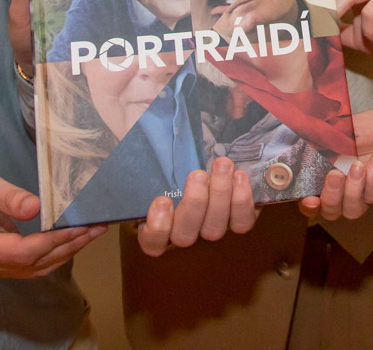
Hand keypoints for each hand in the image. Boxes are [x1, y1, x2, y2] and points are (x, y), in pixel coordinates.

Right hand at [0, 159, 104, 279]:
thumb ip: (6, 196)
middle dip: (68, 246)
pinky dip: (53, 253)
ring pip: (35, 268)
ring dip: (65, 252)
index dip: (53, 241)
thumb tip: (35, 208)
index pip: (22, 252)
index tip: (79, 226)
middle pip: (33, 264)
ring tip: (92, 232)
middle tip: (97, 227)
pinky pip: (29, 265)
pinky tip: (71, 239)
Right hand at [135, 156, 257, 256]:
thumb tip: (129, 129)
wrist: (209, 169)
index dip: (157, 227)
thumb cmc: (173, 167)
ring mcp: (210, 229)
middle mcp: (183, 233)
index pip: (152, 242)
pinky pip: (242, 223)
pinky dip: (243, 202)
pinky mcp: (236, 222)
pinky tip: (240, 177)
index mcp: (157, 225)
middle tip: (198, 175)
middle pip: (186, 235)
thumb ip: (148, 158)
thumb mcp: (158, 163)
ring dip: (220, 195)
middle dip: (194, 203)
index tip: (161, 200)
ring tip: (223, 165)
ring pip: (214, 229)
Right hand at [297, 109, 372, 218]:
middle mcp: (343, 184)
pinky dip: (372, 177)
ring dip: (351, 190)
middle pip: (328, 209)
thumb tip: (303, 138)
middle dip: (329, 196)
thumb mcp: (349, 125)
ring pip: (349, 210)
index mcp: (328, 168)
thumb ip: (326, 134)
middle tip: (335, 175)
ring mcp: (362, 191)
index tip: (306, 195)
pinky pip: (371, 196)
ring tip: (358, 166)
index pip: (309, 191)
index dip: (303, 199)